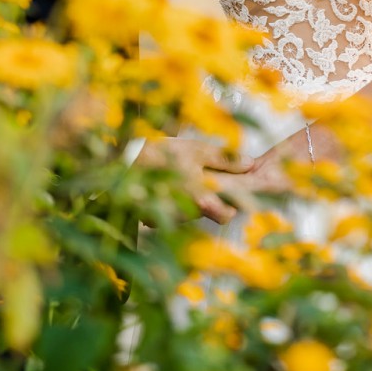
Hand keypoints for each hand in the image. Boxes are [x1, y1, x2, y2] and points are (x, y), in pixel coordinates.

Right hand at [133, 138, 249, 223]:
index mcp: (201, 200)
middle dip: (210, 201)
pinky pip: (168, 213)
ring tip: (182, 179)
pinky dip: (171, 203)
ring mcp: (167, 219)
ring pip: (188, 213)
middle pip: (206, 214)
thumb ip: (225, 159)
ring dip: (189, 200)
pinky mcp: (151, 218)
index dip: (232, 206)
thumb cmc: (162, 155)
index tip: (233, 195)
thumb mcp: (196, 151)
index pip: (226, 216)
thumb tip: (250, 163)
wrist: (121, 165)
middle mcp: (186, 215)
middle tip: (206, 180)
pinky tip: (166, 186)